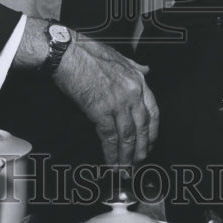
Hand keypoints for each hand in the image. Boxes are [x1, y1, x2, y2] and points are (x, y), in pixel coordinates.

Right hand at [15, 17, 158, 164]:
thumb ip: (135, 66)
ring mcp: (118, 103)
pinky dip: (112, 154)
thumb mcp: (120, 56)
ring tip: (126, 170)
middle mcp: (132, 93)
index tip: (150, 144)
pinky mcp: (101, 111)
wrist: (69, 53)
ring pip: (128, 137)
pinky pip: (110, 138)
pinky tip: (111, 163)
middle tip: (138, 163)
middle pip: (142, 128)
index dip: (152, 132)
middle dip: (141, 149)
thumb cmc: (89, 52)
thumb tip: (146, 69)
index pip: (153, 112)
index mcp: (139, 80)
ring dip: (127, 157)